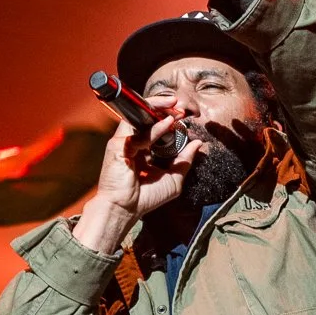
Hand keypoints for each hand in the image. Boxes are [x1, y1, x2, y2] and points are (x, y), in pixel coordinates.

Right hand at [74, 114, 197, 254]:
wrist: (125, 210)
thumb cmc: (144, 198)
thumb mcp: (173, 179)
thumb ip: (184, 161)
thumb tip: (198, 144)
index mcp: (143, 150)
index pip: (154, 126)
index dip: (168, 118)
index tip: (184, 116)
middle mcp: (133, 143)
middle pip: (145, 117)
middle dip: (163, 107)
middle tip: (179, 104)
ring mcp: (124, 143)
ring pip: (139, 117)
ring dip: (157, 108)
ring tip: (175, 106)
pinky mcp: (117, 146)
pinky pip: (138, 132)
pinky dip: (154, 128)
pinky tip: (168, 124)